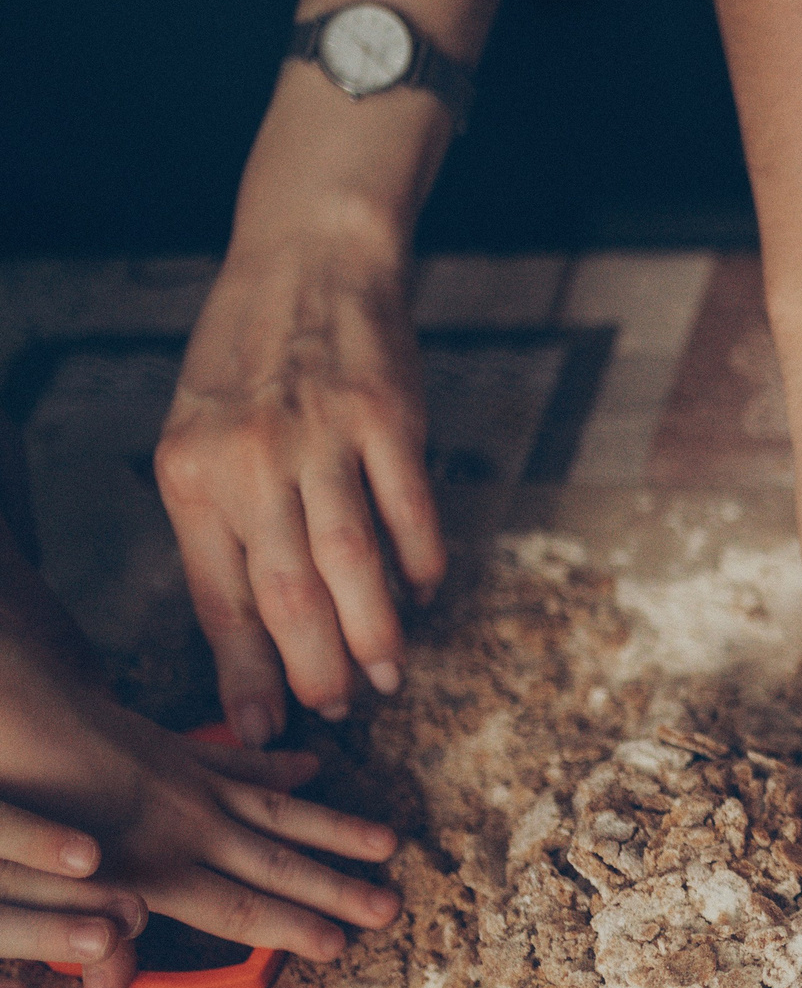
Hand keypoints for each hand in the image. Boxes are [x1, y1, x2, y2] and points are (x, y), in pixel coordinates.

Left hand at [0, 617, 400, 987]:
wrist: (8, 704)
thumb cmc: (13, 802)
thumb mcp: (34, 886)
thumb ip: (80, 936)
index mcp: (151, 864)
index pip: (239, 908)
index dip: (292, 930)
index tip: (339, 946)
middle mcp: (186, 825)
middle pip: (278, 864)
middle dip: (338, 890)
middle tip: (391, 908)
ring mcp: (186, 781)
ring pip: (278, 811)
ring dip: (336, 829)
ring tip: (388, 843)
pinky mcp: (172, 748)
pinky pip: (237, 760)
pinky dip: (276, 764)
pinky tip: (312, 766)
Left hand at [159, 207, 442, 745]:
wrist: (307, 261)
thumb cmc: (248, 358)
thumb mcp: (201, 435)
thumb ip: (222, 521)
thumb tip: (256, 624)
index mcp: (190, 474)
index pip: (217, 599)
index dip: (243, 673)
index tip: (261, 727)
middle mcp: (250, 460)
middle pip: (287, 596)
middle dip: (314, 669)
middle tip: (337, 711)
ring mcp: (322, 438)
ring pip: (351, 564)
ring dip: (375, 631)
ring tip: (389, 675)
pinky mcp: (389, 419)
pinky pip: (409, 510)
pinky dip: (421, 561)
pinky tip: (425, 592)